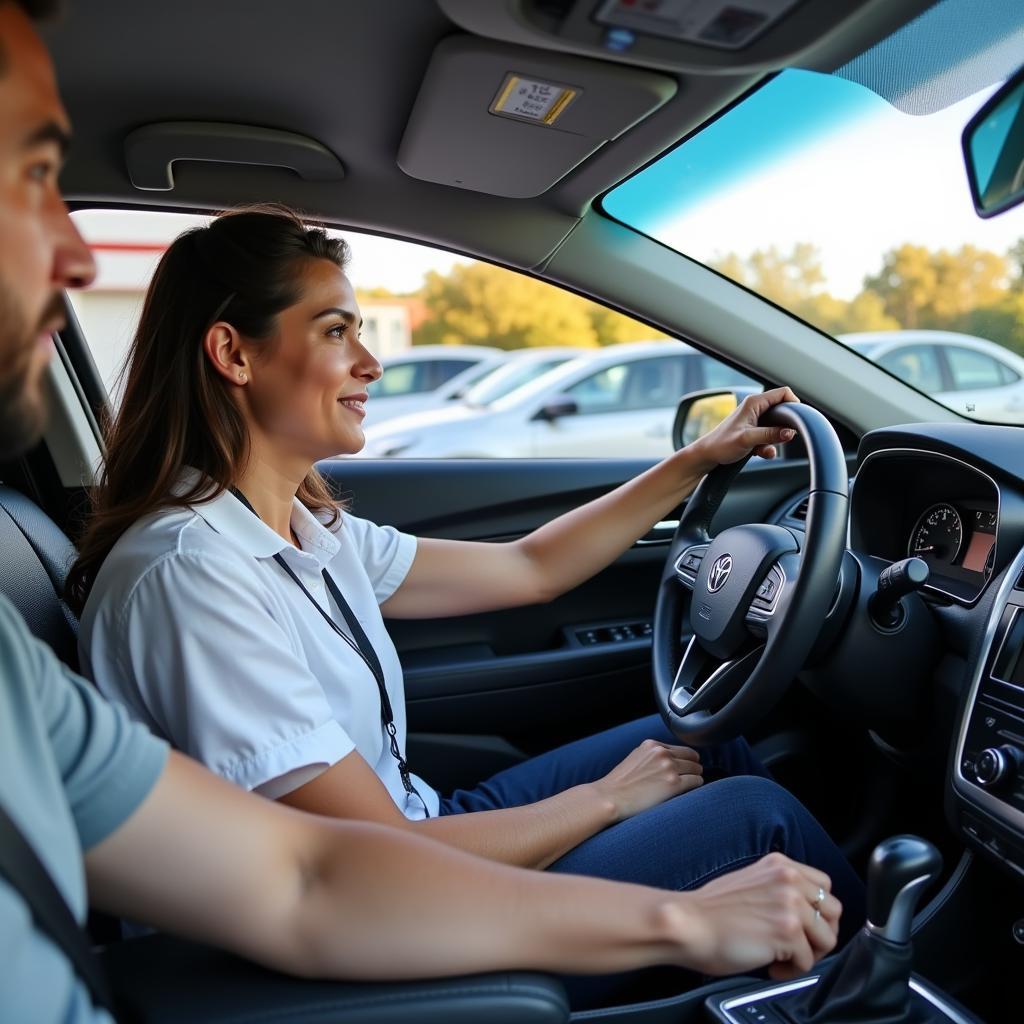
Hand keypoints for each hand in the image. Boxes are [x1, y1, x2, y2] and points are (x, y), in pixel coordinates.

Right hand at [591, 738, 702, 821]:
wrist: (610, 797)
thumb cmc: (620, 782)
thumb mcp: (636, 757)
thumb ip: (653, 754)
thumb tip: (672, 759)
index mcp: (652, 745)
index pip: (682, 749)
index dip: (687, 760)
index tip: (687, 767)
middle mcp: (662, 753)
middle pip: (692, 758)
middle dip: (692, 768)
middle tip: (689, 778)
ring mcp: (669, 768)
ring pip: (697, 769)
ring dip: (695, 777)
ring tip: (687, 786)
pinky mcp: (674, 784)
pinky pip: (696, 782)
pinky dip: (696, 786)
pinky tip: (688, 792)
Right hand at [665, 852, 840, 978]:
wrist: (689, 924)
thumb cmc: (711, 910)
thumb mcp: (751, 882)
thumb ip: (779, 888)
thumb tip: (804, 910)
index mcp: (779, 865)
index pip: (824, 885)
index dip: (818, 911)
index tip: (805, 925)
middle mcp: (788, 880)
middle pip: (834, 911)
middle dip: (820, 934)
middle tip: (798, 946)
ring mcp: (790, 905)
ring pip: (827, 939)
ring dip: (808, 955)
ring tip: (783, 958)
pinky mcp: (788, 932)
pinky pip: (808, 963)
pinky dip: (791, 972)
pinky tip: (770, 965)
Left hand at [690, 386, 799, 470]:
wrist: (707, 455)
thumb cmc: (722, 444)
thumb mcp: (748, 439)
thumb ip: (770, 435)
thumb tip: (790, 432)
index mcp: (754, 402)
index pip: (783, 393)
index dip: (794, 403)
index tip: (798, 420)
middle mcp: (756, 408)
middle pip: (783, 410)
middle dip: (786, 426)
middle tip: (783, 438)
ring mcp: (756, 420)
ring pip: (778, 426)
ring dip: (776, 439)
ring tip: (764, 448)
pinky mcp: (755, 432)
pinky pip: (770, 437)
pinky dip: (769, 446)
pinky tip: (760, 453)